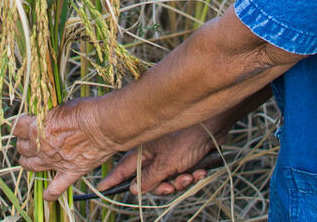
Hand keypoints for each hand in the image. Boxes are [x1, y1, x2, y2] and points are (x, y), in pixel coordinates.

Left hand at [13, 97, 116, 201]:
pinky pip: (56, 188)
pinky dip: (50, 194)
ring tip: (29, 158)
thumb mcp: (60, 106)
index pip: (17, 127)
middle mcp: (42, 147)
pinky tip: (46, 195)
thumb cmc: (85, 111)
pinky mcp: (70, 172)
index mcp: (37, 128)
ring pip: (31, 166)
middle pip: (22, 147)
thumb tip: (44, 117)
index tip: (25, 121)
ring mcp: (54, 162)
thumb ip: (48, 116)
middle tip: (29, 138)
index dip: (20, 123)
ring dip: (27, 162)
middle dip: (23, 141)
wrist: (105, 125)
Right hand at [97, 118, 228, 196]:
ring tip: (190, 175)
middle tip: (170, 187)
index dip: (114, 179)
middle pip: (149, 180)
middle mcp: (154, 153)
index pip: (124, 168)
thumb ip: (149, 178)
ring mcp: (168, 155)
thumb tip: (132, 189)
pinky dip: (190, 175)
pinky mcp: (182, 158)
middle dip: (162, 186)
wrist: (214, 127)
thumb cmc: (187, 139)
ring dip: (180, 182)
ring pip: (167, 180)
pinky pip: (181, 175)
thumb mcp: (167, 164)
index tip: (102, 187)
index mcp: (143, 150)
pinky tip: (199, 171)